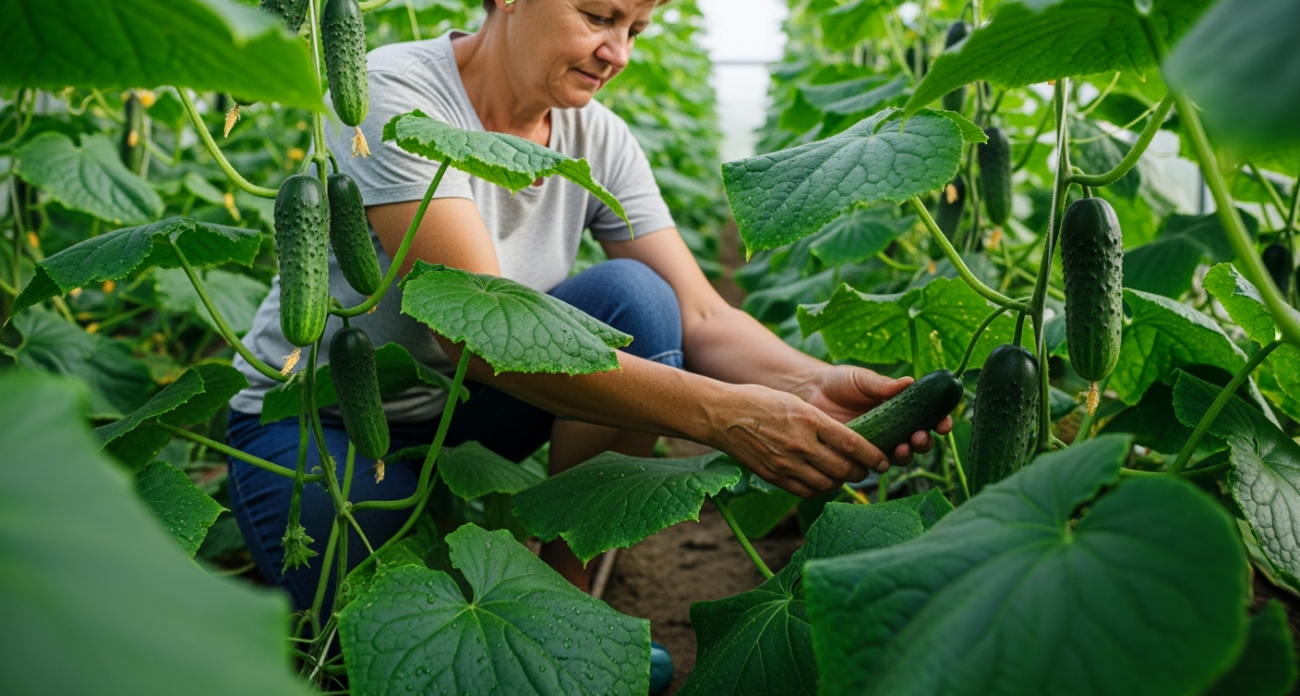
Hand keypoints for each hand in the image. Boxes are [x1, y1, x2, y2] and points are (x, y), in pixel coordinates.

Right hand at [705, 384, 895, 497]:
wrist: (723, 415)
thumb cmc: (762, 402)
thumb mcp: (797, 403)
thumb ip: (823, 424)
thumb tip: (850, 443)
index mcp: (810, 419)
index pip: (853, 444)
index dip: (873, 456)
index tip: (884, 461)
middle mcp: (801, 444)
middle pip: (843, 469)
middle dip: (860, 473)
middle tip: (865, 470)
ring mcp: (786, 463)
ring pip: (827, 484)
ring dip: (840, 482)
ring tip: (842, 475)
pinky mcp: (774, 477)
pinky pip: (806, 491)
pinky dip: (818, 489)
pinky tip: (820, 480)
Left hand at [794, 365, 953, 467]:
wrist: (812, 393)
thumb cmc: (841, 382)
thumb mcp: (862, 379)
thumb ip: (883, 384)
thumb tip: (910, 382)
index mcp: (902, 408)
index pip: (928, 417)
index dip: (939, 421)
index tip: (943, 424)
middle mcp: (895, 428)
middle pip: (919, 441)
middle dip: (924, 442)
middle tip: (919, 437)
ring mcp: (879, 444)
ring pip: (901, 456)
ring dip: (906, 455)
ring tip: (901, 448)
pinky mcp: (860, 456)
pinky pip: (874, 465)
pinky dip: (880, 463)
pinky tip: (879, 459)